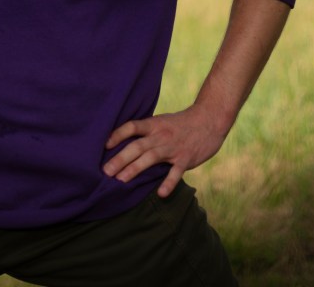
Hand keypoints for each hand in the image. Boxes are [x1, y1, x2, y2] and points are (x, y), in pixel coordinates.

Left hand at [103, 105, 227, 197]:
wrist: (209, 119)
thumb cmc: (181, 123)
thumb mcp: (162, 122)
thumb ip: (147, 132)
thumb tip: (125, 143)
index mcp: (154, 125)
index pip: (132, 127)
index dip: (117, 135)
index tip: (104, 145)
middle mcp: (161, 135)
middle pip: (137, 146)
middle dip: (120, 159)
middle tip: (105, 171)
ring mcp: (173, 147)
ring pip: (151, 158)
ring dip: (135, 169)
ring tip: (121, 181)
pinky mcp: (186, 158)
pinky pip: (176, 172)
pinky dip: (169, 183)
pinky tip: (160, 194)